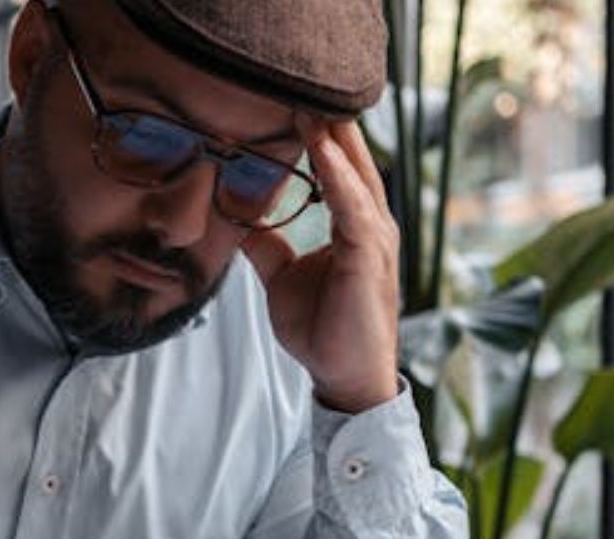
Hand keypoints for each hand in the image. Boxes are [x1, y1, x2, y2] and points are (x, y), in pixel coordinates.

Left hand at [240, 114, 399, 412]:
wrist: (343, 374)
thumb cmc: (323, 329)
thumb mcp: (283, 278)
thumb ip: (266, 246)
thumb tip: (238, 220)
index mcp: (354, 227)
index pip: (339, 171)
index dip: (319, 139)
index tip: (294, 105)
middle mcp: (370, 227)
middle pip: (354, 164)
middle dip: (331, 127)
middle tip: (306, 88)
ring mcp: (374, 241)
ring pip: (357, 179)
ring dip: (335, 142)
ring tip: (313, 108)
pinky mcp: (369, 259)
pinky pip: (355, 210)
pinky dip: (341, 179)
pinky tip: (325, 154)